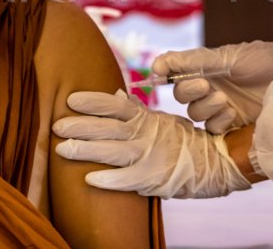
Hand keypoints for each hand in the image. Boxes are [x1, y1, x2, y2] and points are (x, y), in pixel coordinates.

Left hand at [52, 90, 250, 198]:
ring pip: (112, 151)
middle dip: (80, 126)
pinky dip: (108, 179)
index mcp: (146, 118)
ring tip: (61, 149)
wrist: (217, 162)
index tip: (70, 99)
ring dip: (85, 150)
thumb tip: (114, 92)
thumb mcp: (161, 120)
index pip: (115, 106)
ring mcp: (150, 156)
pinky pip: (127, 180)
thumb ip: (136, 110)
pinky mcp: (154, 178)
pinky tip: (88, 179)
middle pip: (107, 128)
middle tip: (56, 125)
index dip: (93, 102)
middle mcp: (145, 134)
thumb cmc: (184, 140)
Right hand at [153, 33, 272, 133]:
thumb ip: (192, 60)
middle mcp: (213, 89)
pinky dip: (218, 122)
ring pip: (196, 115)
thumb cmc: (266, 60)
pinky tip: (231, 114)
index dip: (169, 76)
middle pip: (184, 98)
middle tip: (206, 85)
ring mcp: (224, 109)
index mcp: (209, 70)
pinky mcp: (236, 127)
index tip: (161, 75)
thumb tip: (158, 62)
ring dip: (205, 107)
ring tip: (224, 100)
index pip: (177, 75)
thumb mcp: (227, 56)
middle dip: (190, 91)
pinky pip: (213, 131)